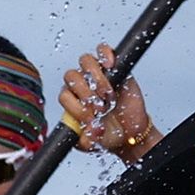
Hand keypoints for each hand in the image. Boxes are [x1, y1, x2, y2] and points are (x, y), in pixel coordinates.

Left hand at [61, 44, 157, 164]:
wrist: (130, 133)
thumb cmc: (108, 135)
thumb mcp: (93, 144)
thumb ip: (87, 140)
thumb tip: (92, 130)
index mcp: (72, 101)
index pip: (65, 95)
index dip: (77, 107)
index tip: (91, 118)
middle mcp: (81, 85)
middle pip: (72, 76)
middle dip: (86, 93)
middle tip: (100, 108)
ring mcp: (96, 74)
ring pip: (85, 62)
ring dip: (97, 79)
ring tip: (108, 94)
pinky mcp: (114, 66)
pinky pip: (103, 50)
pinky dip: (105, 55)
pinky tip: (110, 66)